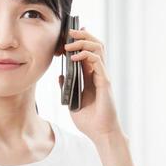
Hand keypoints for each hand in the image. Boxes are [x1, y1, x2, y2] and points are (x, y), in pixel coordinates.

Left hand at [60, 26, 123, 143]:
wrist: (100, 134)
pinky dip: (86, 55)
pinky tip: (74, 57)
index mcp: (92, 77)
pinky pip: (97, 62)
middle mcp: (99, 73)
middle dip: (82, 36)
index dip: (79, 41)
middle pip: (95, 46)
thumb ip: (68, 87)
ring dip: (84, 42)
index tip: (67, 35)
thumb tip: (60, 75)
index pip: (87, 52)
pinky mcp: (105, 82)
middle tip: (69, 31)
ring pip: (99, 49)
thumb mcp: (72, 101)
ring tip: (69, 41)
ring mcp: (103, 76)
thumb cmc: (89, 121)